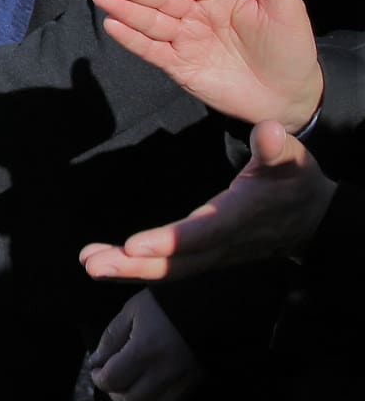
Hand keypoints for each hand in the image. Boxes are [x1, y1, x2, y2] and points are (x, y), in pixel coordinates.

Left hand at [78, 119, 337, 281]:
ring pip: (169, 270)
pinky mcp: (204, 257)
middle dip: (134, 266)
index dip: (169, 241)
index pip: (202, 233)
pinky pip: (168, 268)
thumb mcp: (292, 160)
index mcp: (240, 217)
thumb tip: (268, 131)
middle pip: (176, 262)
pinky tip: (101, 261)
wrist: (312, 219)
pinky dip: (135, 267)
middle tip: (93, 264)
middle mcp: (223, 243)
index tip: (134, 244)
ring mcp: (213, 255)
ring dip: (127, 269)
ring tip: (89, 263)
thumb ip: (276, 147)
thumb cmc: (295, 182)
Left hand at [87, 289, 201, 400]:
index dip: (98, 377)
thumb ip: (111, 338)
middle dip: (111, 391)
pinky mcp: (192, 386)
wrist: (210, 309)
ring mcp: (180, 382)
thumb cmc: (165, 305)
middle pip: (129, 398)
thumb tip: (96, 362)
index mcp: (144, 351)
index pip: (113, 379)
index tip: (95, 368)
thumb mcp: (132, 311)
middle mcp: (163, 372)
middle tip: (106, 378)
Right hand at [91, 0, 321, 129]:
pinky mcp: (178, 65)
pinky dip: (131, 38)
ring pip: (151, 20)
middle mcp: (198, 11)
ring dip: (126, 9)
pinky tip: (112, 25)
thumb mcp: (286, 6)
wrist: (289, 98)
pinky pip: (151, 49)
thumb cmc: (291, 48)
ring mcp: (185, 38)